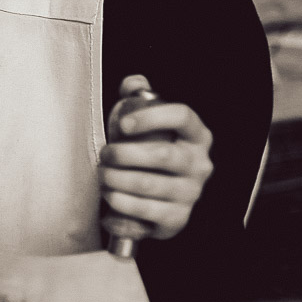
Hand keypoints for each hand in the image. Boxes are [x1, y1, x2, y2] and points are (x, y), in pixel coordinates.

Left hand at [99, 76, 213, 243]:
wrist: (162, 197)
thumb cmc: (151, 150)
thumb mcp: (147, 123)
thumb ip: (139, 96)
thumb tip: (133, 82)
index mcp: (197, 136)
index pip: (183, 116)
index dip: (151, 117)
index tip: (122, 123)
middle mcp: (199, 165)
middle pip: (162, 155)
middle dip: (124, 153)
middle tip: (103, 154)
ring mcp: (190, 193)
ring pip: (148, 185)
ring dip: (116, 180)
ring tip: (102, 176)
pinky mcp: (177, 219)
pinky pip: (145, 212)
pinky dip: (120, 206)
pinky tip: (109, 199)